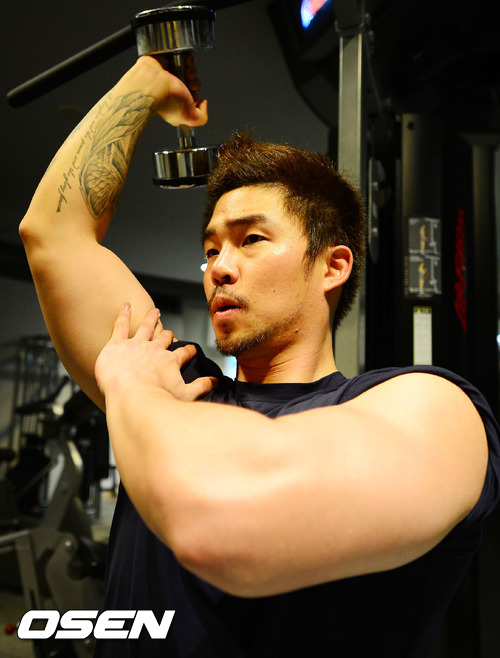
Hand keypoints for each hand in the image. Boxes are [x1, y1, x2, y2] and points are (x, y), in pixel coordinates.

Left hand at [95, 305, 216, 401]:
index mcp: (170, 362)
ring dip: (151, 319)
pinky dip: (123, 314)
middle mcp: (155, 349)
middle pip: (164, 338)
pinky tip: (125, 306)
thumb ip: (201, 387)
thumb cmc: (156, 400)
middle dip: (168, 335)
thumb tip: (215, 381)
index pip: (183, 353)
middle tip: (170, 333)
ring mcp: (136, 345)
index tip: (192, 349)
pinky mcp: (117, 344)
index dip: (189, 351)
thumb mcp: (185, 396)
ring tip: (154, 312)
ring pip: (145, 327)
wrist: (130, 397)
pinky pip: (121, 325)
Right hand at [140, 54, 207, 126]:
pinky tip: (187, 63)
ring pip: (189, 72)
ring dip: (193, 72)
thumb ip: (202, 118)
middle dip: (195, 84)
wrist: (152, 83)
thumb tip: (203, 103)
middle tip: (190, 85)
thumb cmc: (169, 101)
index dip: (196, 97)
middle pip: (192, 85)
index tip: (193, 97)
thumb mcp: (191, 119)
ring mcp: (169, 76)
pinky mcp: (168, 62)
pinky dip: (189, 60)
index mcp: (176, 105)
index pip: (191, 100)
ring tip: (187, 74)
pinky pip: (184, 59)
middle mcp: (172, 91)